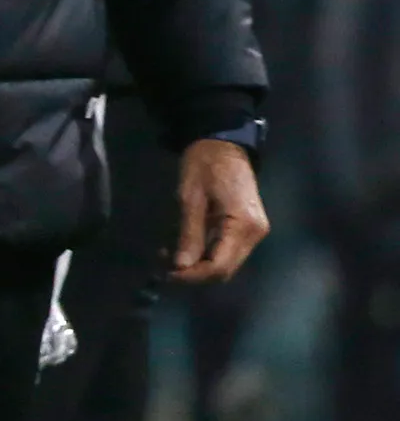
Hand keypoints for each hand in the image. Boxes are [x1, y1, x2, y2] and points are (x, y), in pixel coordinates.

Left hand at [167, 137, 267, 285]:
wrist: (224, 145)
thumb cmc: (205, 166)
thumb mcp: (190, 198)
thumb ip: (189, 233)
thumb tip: (181, 266)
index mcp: (244, 225)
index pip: (219, 266)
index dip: (193, 276)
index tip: (166, 272)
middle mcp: (255, 234)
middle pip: (225, 270)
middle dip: (194, 274)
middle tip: (164, 265)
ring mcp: (254, 232)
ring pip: (226, 264)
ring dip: (198, 266)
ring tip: (169, 255)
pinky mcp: (247, 229)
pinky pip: (226, 251)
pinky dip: (205, 255)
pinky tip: (184, 247)